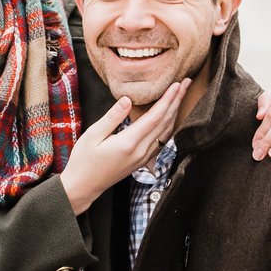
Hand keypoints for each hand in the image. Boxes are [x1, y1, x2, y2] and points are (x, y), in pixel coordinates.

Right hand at [58, 80, 190, 213]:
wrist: (83, 187)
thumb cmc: (84, 160)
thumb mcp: (92, 135)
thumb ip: (112, 117)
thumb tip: (127, 100)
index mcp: (129, 143)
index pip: (155, 117)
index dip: (168, 99)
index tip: (176, 84)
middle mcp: (141, 151)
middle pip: (166, 122)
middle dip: (177, 101)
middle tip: (186, 83)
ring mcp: (144, 158)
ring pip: (166, 132)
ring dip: (175, 112)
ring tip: (181, 96)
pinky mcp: (143, 161)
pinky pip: (162, 141)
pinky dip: (169, 126)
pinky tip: (171, 118)